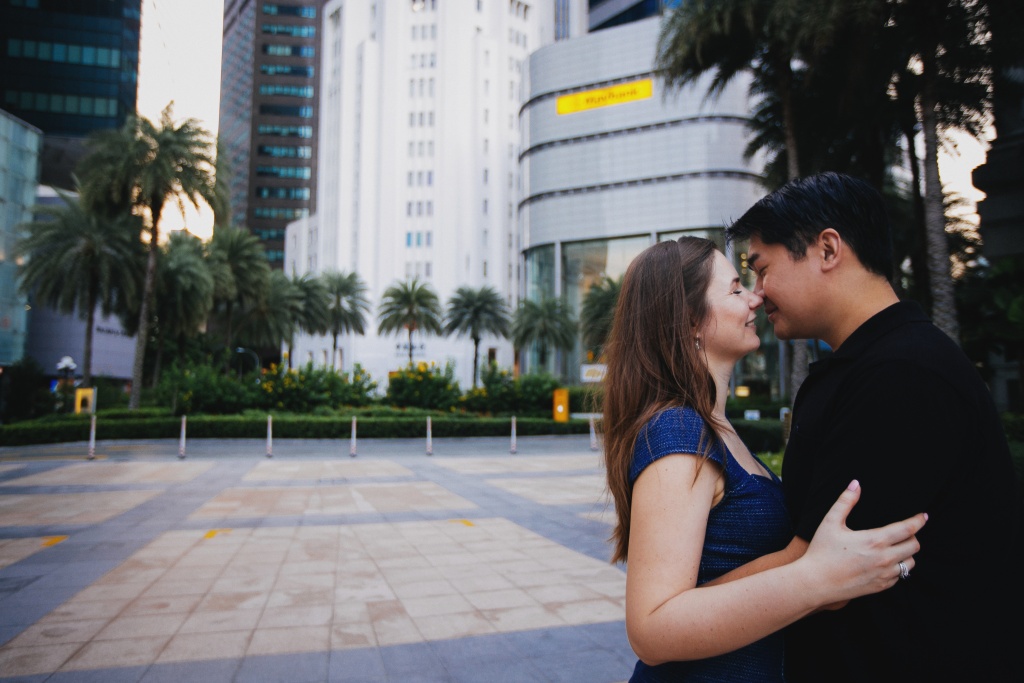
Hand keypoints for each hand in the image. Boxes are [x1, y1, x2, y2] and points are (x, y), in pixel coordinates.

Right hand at [800, 480, 925, 605]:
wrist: (816, 582)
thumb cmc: (822, 551)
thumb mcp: (831, 522)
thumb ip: (845, 502)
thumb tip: (856, 484)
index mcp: (875, 540)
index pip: (907, 529)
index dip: (918, 521)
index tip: (923, 516)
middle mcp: (884, 558)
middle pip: (914, 546)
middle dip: (913, 536)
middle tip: (904, 532)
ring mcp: (884, 574)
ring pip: (910, 562)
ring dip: (906, 553)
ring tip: (895, 547)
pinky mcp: (881, 586)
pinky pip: (900, 576)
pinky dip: (897, 567)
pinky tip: (885, 562)